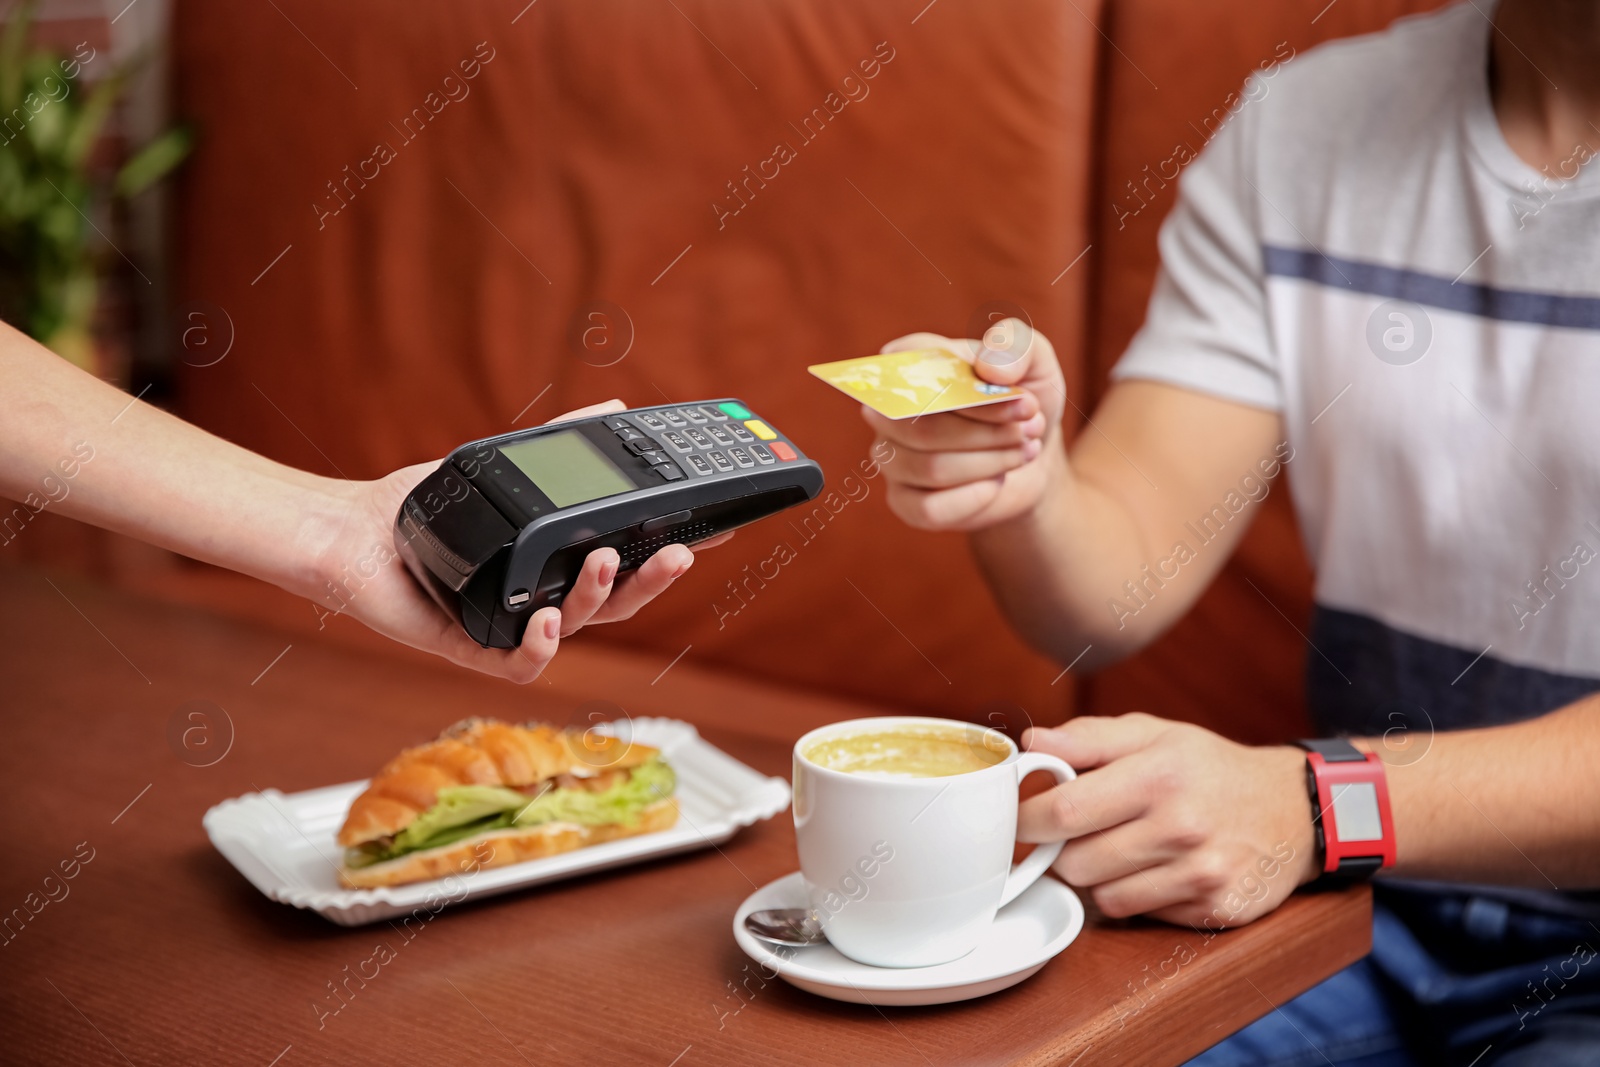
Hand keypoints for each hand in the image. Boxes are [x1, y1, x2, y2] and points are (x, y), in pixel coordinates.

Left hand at [309, 399, 729, 682]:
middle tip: (681, 554)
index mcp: (557, 565)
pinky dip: (541, 647)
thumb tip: (612, 409)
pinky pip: (520, 664)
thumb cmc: (423, 511)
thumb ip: (560, 444)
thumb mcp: (504, 466)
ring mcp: (512, 628)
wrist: (353, 533)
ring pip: (579, 629)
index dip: (670, 550)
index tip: (714, 531)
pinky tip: (551, 618)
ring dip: (601, 598)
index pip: (628, 560)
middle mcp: (543, 601)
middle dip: (655, 580)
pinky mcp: (474, 649)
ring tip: (607, 562)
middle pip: (618, 602)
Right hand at [867, 318, 1067, 530]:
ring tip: (1023, 450)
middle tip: (1030, 427)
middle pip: (923, 426)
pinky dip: (974, 498)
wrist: (1033, 454)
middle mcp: (889, 410)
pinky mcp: (904, 502)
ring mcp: (891, 457)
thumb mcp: (1035, 361)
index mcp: (911, 362)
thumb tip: (987, 369)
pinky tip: (996, 483)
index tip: (1020, 397)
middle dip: (988, 431)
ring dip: (990, 462)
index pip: (910, 366)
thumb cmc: (1022, 401)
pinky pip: (928, 509)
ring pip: (931, 468)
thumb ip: (1014, 346)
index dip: (966, 387)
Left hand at [1017, 713, 1316, 927]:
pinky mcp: (1213, 910)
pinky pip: (1140, 915)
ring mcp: (1200, 874)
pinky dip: (1135, 897)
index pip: (1065, 811)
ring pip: (1102, 896)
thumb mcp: (1154, 734)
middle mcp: (1181, 826)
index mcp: (1159, 775)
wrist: (1294, 810)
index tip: (1022, 818)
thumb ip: (1087, 738)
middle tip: (1078, 833)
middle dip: (1064, 849)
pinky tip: (1156, 870)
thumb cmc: (1210, 768)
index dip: (1029, 819)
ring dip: (1098, 876)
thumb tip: (1031, 745)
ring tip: (1120, 848)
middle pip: (1075, 862)